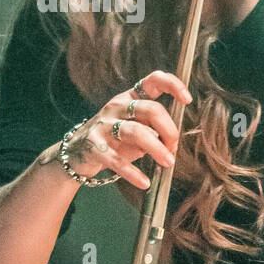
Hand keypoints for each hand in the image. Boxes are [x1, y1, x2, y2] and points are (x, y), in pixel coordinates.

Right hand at [65, 71, 190, 188]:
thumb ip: (154, 130)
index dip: (172, 85)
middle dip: (168, 129)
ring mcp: (103, 124)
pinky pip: (116, 159)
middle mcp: (117, 106)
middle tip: (174, 147)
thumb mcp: (135, 128)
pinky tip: (144, 182)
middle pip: (150, 109)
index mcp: (130, 97)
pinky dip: (133, 172)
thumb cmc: (113, 140)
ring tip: (168, 162)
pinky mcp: (93, 145)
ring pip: (136, 132)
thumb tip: (174, 141)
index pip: (153, 80)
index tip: (187, 100)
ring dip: (156, 148)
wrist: (75, 153)